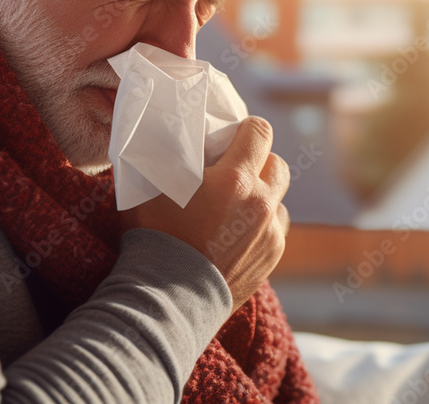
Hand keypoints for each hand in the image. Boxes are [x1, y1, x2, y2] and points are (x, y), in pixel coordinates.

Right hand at [117, 116, 289, 312]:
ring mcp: (270, 233)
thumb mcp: (149, 186)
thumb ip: (164, 155)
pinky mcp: (272, 258)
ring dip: (263, 197)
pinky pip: (275, 230)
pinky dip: (261, 226)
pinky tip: (235, 235)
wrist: (168, 301)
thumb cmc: (155, 239)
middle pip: (277, 164)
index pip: (260, 132)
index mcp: (235, 179)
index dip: (247, 129)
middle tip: (232, 172)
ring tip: (235, 207)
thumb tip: (161, 129)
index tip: (233, 136)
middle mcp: (261, 203)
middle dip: (259, 163)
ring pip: (279, 199)